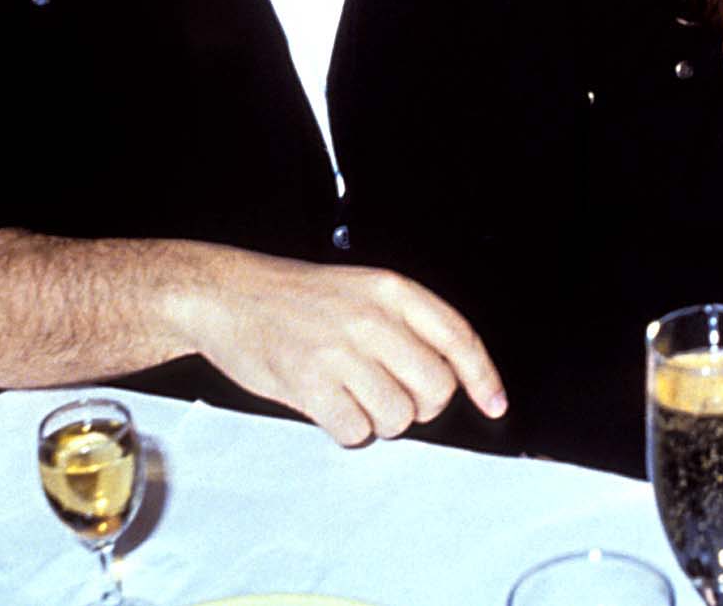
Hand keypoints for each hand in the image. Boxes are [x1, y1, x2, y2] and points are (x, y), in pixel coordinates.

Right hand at [166, 245, 507, 446]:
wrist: (227, 294)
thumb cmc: (296, 298)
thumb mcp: (362, 289)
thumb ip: (405, 324)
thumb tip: (449, 377)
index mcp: (391, 290)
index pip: (459, 337)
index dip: (483, 377)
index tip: (495, 404)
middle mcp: (372, 317)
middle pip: (436, 389)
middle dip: (421, 405)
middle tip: (393, 396)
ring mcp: (340, 350)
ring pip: (398, 417)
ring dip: (380, 420)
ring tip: (353, 396)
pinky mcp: (308, 382)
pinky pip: (355, 431)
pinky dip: (347, 430)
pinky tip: (330, 406)